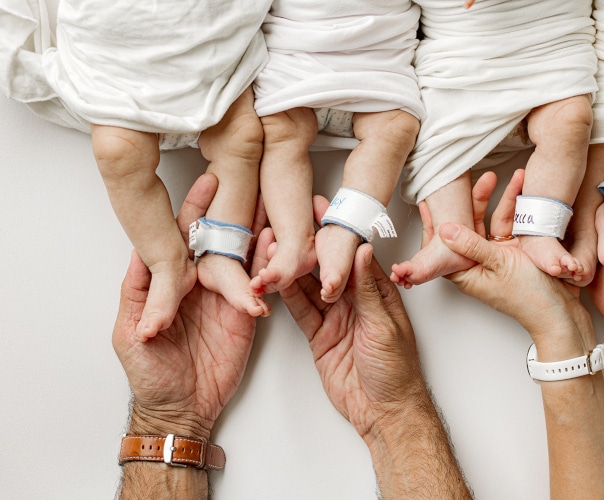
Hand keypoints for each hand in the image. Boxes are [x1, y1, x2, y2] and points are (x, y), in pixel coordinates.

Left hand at [112, 173, 269, 438]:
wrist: (181, 408)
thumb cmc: (150, 373)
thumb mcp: (130, 332)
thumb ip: (139, 293)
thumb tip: (141, 254)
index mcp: (171, 281)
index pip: (183, 235)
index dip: (195, 207)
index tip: (209, 181)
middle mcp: (201, 282)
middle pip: (218, 237)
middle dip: (234, 209)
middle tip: (252, 182)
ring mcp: (225, 296)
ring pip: (243, 256)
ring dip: (258, 233)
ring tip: (273, 209)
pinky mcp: (245, 314)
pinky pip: (259, 286)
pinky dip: (270, 267)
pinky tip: (279, 248)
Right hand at [276, 195, 470, 497]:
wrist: (384, 411)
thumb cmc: (396, 370)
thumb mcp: (383, 325)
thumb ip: (368, 290)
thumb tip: (364, 251)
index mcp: (376, 293)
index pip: (354, 256)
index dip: (338, 234)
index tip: (324, 210)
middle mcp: (354, 301)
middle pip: (327, 268)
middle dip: (309, 245)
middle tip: (289, 221)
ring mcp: (335, 317)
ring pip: (309, 287)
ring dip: (292, 270)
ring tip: (273, 247)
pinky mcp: (319, 336)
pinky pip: (300, 312)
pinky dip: (286, 297)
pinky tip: (272, 281)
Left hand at [437, 169, 587, 341]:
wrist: (562, 315)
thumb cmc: (529, 298)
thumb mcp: (497, 264)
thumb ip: (471, 244)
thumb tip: (444, 228)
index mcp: (465, 270)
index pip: (444, 241)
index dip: (438, 218)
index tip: (431, 196)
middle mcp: (480, 262)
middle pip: (472, 224)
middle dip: (479, 198)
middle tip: (486, 177)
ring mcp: (501, 255)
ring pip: (497, 220)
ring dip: (506, 199)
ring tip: (516, 177)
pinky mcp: (521, 251)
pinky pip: (517, 224)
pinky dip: (522, 209)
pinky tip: (526, 191)